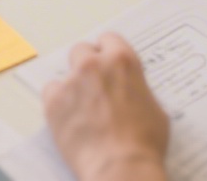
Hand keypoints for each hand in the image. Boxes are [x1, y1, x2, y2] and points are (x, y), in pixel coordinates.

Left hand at [42, 33, 167, 180]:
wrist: (120, 167)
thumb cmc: (144, 142)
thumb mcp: (155, 108)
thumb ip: (136, 88)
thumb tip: (129, 90)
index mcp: (122, 61)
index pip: (109, 39)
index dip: (108, 52)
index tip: (107, 62)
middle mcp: (93, 65)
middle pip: (82, 50)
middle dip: (87, 65)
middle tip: (93, 85)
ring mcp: (70, 81)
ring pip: (64, 73)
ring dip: (72, 85)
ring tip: (82, 108)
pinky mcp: (53, 101)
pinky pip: (50, 92)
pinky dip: (57, 102)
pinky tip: (69, 117)